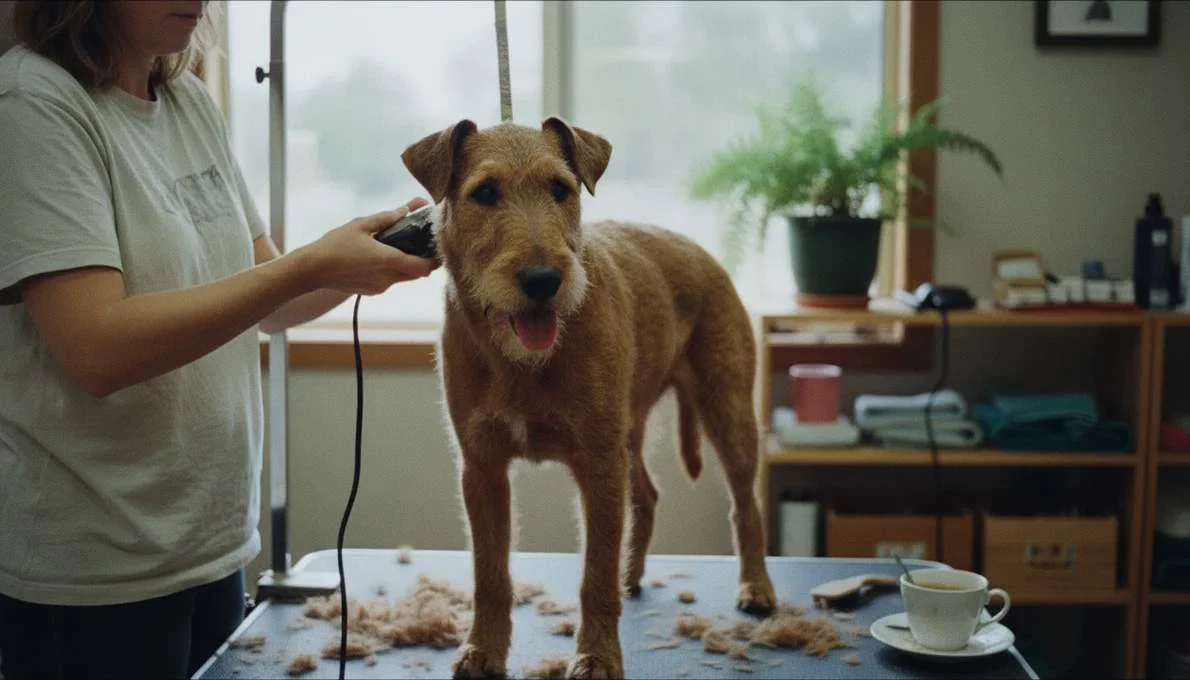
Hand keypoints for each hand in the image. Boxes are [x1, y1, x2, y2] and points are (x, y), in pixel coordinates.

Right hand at [296, 198, 438, 294]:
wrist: (312, 270)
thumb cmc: (335, 244)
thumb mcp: (361, 225)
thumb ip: (387, 217)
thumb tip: (408, 209)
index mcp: (387, 260)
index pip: (424, 268)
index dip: (434, 260)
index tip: (436, 248)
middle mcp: (387, 278)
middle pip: (417, 274)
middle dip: (421, 261)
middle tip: (420, 243)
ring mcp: (379, 287)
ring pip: (404, 278)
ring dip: (405, 265)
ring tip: (396, 247)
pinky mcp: (371, 291)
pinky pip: (389, 281)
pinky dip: (391, 271)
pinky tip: (378, 258)